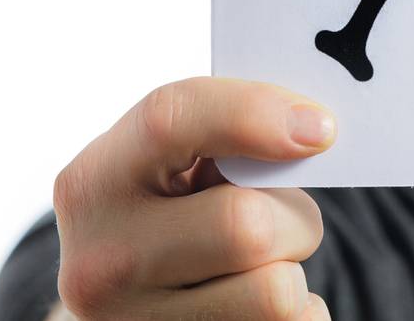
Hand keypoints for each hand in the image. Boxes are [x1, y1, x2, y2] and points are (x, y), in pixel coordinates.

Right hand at [51, 76, 336, 319]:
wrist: (115, 308)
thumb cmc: (164, 219)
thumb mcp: (166, 167)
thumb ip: (219, 139)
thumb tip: (308, 131)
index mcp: (93, 184)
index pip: (171, 120)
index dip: (254, 112)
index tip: (320, 128)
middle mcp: (100, 263)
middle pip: (246, 226)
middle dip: (290, 216)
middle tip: (284, 218)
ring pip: (276, 292)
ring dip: (293, 271)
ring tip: (263, 264)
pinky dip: (299, 313)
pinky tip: (259, 302)